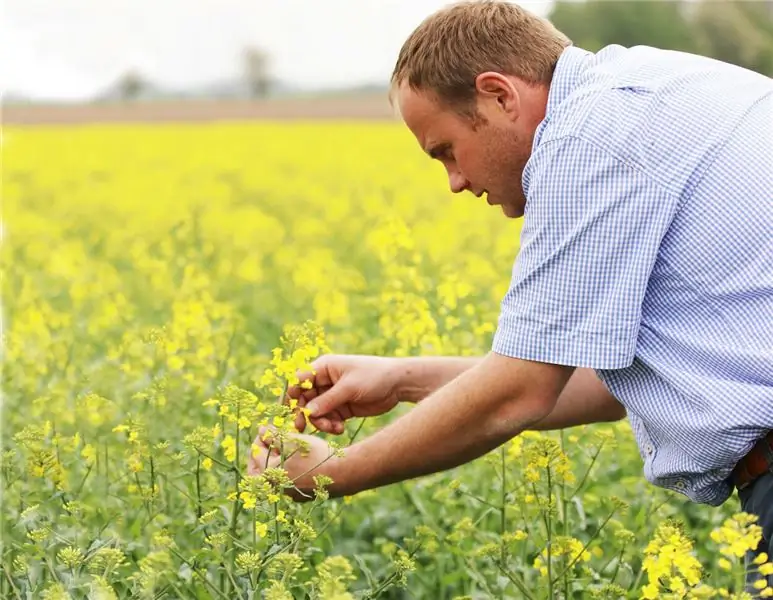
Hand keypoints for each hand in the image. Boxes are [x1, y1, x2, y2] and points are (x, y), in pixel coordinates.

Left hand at [246, 427, 342, 501]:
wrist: (342, 473)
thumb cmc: (314, 455)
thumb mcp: (292, 440)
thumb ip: (273, 436)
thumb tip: (261, 430)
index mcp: (268, 475)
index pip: (255, 454)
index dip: (260, 439)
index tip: (267, 429)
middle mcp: (276, 488)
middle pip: (259, 472)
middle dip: (261, 455)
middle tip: (268, 442)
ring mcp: (290, 494)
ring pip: (274, 477)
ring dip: (275, 462)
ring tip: (284, 448)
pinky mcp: (303, 495)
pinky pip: (289, 482)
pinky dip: (288, 470)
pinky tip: (297, 459)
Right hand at [286, 354, 402, 434]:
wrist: (398, 385)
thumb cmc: (374, 376)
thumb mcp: (350, 387)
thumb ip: (328, 400)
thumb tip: (307, 412)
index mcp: (324, 368)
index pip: (299, 379)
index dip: (292, 394)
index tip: (292, 409)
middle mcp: (325, 381)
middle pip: (304, 399)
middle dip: (304, 413)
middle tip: (301, 428)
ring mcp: (333, 396)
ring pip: (316, 412)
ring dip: (320, 422)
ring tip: (333, 428)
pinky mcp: (342, 408)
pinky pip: (328, 419)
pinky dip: (331, 426)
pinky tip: (341, 429)